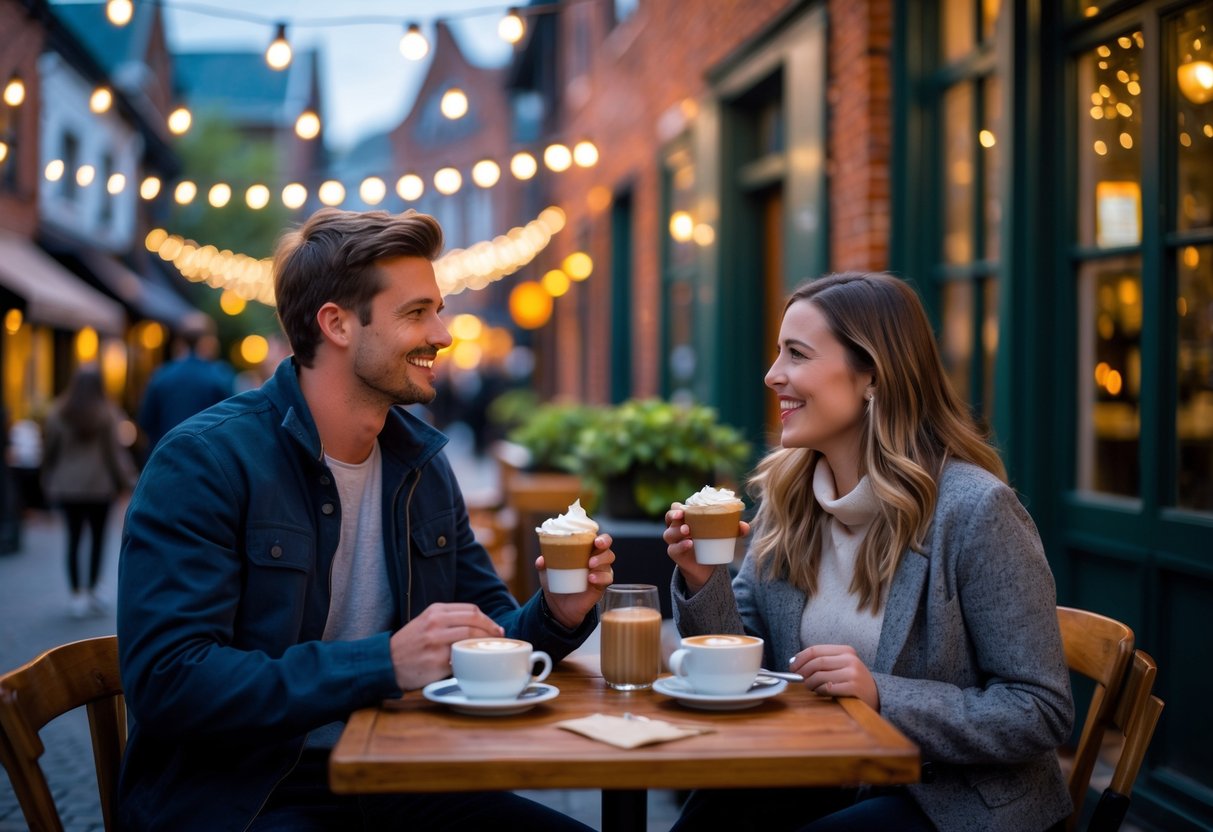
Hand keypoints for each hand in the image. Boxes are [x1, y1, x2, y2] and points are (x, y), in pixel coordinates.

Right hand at [389, 602, 503, 690]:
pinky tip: (477, 662)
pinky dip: (472, 659)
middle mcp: (436, 623)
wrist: (388, 662)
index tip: (496, 628)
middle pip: (475, 621)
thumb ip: (448, 619)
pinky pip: (462, 657)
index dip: (488, 619)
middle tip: (500, 638)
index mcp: (435, 611)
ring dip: (486, 643)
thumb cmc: (410, 644)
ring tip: (491, 650)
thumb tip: (479, 625)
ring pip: (471, 637)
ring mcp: (437, 642)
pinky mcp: (438, 661)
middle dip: (492, 630)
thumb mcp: (425, 621)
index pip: (471, 610)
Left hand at [537, 534, 614, 628]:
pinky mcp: (602, 585)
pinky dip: (600, 577)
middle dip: (604, 544)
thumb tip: (541, 560)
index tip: (595, 539)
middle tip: (596, 547)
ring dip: (601, 560)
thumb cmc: (557, 582)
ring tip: (590, 565)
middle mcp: (596, 559)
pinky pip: (607, 578)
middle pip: (606, 547)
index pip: (596, 539)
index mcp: (585, 551)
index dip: (600, 536)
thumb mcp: (547, 572)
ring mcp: (600, 572)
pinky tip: (591, 579)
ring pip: (609, 560)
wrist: (559, 605)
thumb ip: (544, 564)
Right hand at [662, 506, 749, 593]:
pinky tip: (689, 544)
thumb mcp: (723, 534)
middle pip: (669, 517)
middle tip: (682, 516)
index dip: (677, 507)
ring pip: (669, 533)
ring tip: (688, 531)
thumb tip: (745, 527)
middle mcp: (676, 528)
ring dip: (677, 530)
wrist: (706, 565)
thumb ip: (734, 529)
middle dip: (674, 515)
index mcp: (686, 518)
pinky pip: (673, 549)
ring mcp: (674, 541)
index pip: (676, 508)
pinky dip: (680, 546)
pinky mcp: (675, 554)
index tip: (685, 507)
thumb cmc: (711, 542)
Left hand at [789, 644, 879, 710]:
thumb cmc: (851, 680)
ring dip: (810, 683)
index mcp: (845, 651)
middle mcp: (850, 659)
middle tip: (798, 679)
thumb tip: (794, 662)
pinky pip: (828, 688)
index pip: (816, 650)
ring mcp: (853, 673)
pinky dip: (820, 691)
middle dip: (803, 672)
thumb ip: (822, 662)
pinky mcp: (854, 687)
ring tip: (809, 687)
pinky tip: (820, 692)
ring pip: (821, 676)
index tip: (792, 667)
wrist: (875, 695)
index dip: (800, 658)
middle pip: (817, 662)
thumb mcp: (840, 665)